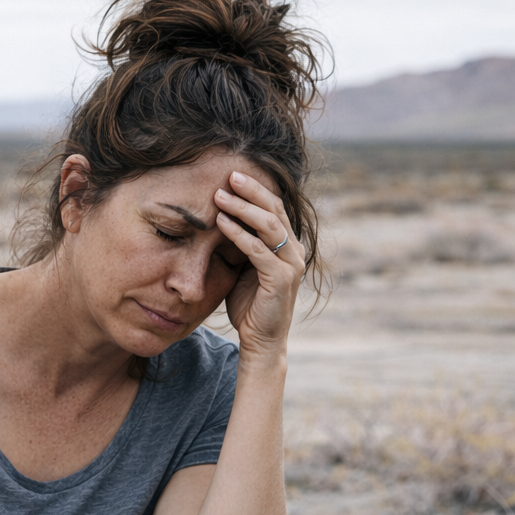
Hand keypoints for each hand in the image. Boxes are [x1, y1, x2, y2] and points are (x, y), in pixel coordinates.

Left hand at [214, 171, 304, 357]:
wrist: (261, 340)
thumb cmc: (250, 305)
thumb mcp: (244, 268)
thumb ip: (240, 245)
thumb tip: (220, 219)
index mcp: (287, 245)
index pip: (274, 208)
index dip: (255, 190)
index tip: (232, 175)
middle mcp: (294, 251)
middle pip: (274, 210)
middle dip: (251, 190)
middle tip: (229, 174)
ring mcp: (290, 265)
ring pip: (267, 226)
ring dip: (242, 208)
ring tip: (220, 195)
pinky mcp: (280, 279)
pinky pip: (257, 250)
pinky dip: (238, 234)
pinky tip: (221, 223)